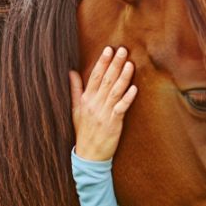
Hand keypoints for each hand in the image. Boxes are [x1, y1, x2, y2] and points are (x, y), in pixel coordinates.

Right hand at [70, 46, 137, 161]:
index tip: (108, 49)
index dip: (102, 62)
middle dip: (115, 64)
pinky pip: (121, 108)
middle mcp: (94, 104)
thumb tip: (71, 71)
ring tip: (130, 64)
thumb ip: (75, 89)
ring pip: (115, 91)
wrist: (88, 155)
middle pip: (106, 81)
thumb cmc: (83, 131)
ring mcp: (104, 114)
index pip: (94, 77)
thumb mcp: (75, 109)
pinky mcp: (113, 124)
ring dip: (123, 77)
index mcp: (86, 99)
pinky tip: (134, 88)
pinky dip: (127, 98)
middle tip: (123, 50)